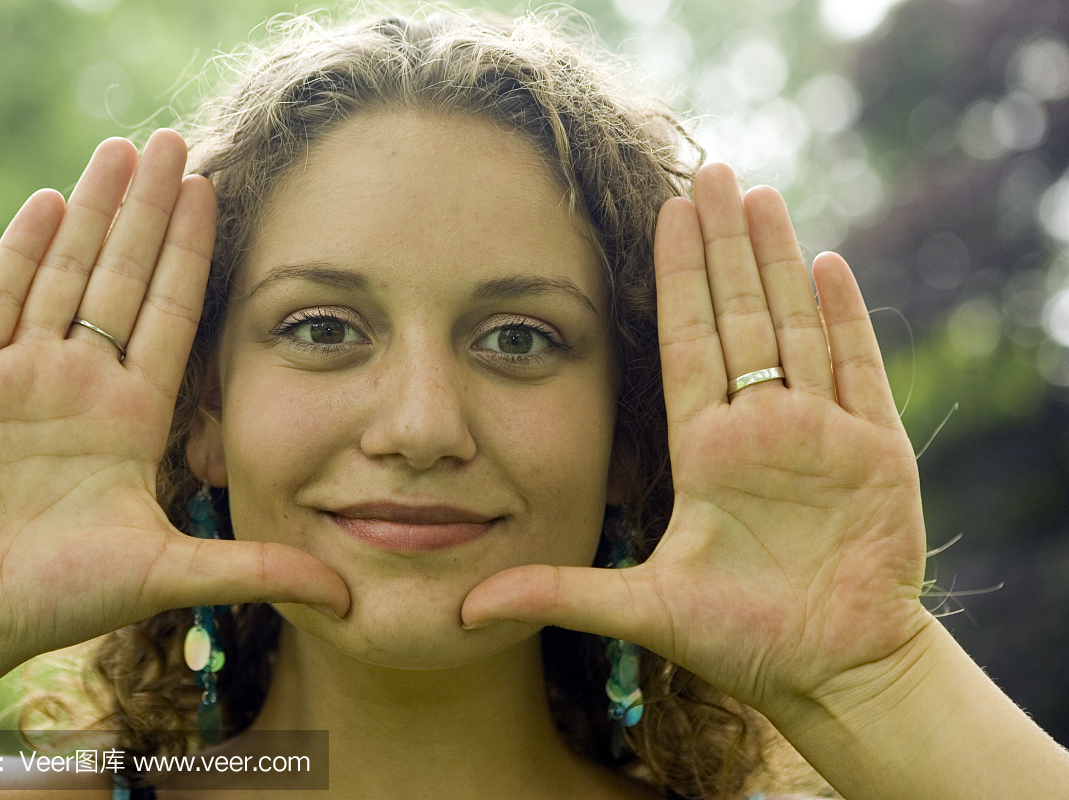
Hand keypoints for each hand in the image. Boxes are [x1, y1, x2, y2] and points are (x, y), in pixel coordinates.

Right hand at [0, 131, 347, 670]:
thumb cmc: (60, 597)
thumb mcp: (173, 573)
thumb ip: (257, 570)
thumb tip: (347, 596)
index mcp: (134, 416)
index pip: (172, 314)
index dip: (191, 255)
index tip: (214, 194)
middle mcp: (85, 383)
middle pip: (124, 277)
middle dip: (149, 210)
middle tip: (174, 140)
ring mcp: (25, 374)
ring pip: (66, 273)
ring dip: (93, 211)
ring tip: (121, 148)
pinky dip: (22, 252)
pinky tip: (50, 200)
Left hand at [461, 162, 929, 718]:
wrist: (834, 674)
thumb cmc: (745, 644)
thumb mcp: (643, 607)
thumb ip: (559, 594)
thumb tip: (465, 608)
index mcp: (706, 453)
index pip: (686, 343)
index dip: (677, 279)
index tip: (662, 215)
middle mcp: (760, 429)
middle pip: (740, 317)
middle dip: (724, 245)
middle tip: (711, 171)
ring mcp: (820, 434)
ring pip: (795, 325)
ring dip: (778, 260)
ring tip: (760, 195)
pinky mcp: (875, 453)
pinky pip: (858, 370)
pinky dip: (845, 318)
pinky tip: (825, 264)